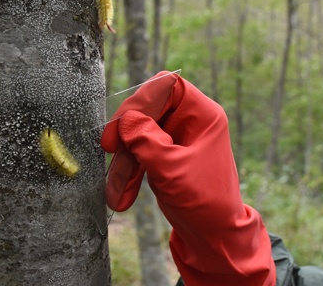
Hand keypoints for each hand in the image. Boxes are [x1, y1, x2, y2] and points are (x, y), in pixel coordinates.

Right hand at [101, 72, 274, 285]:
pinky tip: (121, 196)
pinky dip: (129, 172)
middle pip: (148, 110)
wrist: (214, 236)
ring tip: (116, 194)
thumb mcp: (171, 171)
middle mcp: (191, 121)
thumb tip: (125, 119)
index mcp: (203, 115)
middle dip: (127, 137)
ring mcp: (178, 138)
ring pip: (139, 134)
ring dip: (124, 163)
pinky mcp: (167, 155)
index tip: (120, 127)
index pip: (167, 86)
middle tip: (108, 151)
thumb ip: (146, 141)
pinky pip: (140, 152)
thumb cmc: (204, 202)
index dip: (140, 101)